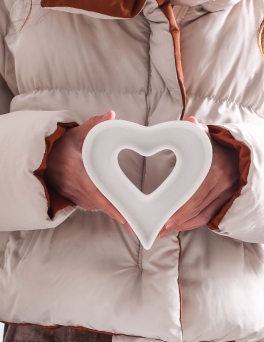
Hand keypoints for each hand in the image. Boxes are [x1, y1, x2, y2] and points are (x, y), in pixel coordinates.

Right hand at [45, 111, 130, 228]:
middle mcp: (78, 189)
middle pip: (104, 206)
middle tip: (140, 227)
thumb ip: (94, 124)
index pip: (98, 193)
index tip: (127, 217)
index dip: (112, 206)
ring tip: (138, 224)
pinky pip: (99, 206)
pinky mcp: (81, 201)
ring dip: (119, 214)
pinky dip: (112, 209)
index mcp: (78, 173)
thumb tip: (111, 115)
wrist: (45, 163)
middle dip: (122, 217)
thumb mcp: (76, 134)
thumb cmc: (62, 148)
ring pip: (103, 207)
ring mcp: (79, 198)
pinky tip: (126, 214)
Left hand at [159, 117, 238, 236]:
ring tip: (165, 229)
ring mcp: (228, 194)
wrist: (245, 155)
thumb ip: (198, 131)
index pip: (195, 195)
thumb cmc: (221, 146)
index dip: (179, 210)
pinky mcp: (229, 201)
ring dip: (183, 224)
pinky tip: (181, 225)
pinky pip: (211, 216)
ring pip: (203, 215)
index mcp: (216, 169)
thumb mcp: (210, 136)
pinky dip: (194, 222)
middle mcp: (224, 184)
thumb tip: (191, 122)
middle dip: (177, 220)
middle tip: (159, 228)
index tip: (164, 218)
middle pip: (197, 208)